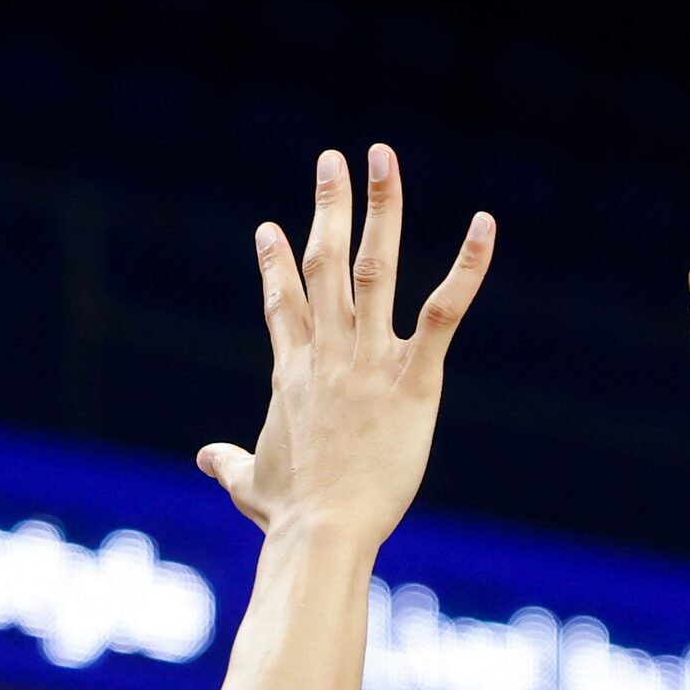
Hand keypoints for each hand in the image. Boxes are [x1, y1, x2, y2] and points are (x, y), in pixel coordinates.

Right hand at [199, 146, 494, 548]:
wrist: (322, 530)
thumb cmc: (290, 516)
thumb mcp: (251, 485)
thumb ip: (230, 464)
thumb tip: (205, 458)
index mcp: (291, 374)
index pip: (282, 305)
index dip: (274, 264)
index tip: (268, 228)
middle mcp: (327, 354)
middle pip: (323, 264)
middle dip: (328, 207)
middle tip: (333, 159)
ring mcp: (369, 361)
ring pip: (374, 269)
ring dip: (381, 209)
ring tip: (382, 158)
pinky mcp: (413, 380)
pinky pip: (442, 314)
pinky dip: (466, 269)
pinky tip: (484, 227)